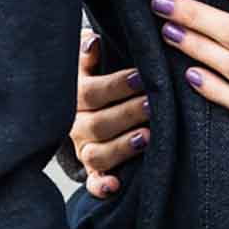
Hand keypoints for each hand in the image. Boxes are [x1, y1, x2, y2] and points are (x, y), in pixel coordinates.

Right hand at [67, 32, 149, 199]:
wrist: (85, 106)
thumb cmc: (98, 76)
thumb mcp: (91, 62)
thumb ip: (89, 52)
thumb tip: (94, 42)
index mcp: (75, 94)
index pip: (92, 92)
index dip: (116, 85)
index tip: (141, 76)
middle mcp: (76, 124)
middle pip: (97, 124)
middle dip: (127, 114)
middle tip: (153, 105)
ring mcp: (84, 149)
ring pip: (96, 154)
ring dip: (121, 147)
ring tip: (147, 138)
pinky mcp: (93, 171)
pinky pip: (93, 183)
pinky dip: (102, 186)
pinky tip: (116, 185)